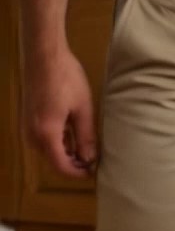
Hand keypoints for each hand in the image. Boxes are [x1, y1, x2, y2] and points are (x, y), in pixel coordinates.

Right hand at [23, 47, 96, 178]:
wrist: (43, 57)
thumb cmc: (66, 79)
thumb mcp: (83, 109)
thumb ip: (86, 136)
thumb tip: (90, 158)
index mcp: (46, 135)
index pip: (60, 166)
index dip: (77, 173)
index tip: (92, 172)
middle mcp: (32, 135)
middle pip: (52, 160)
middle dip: (71, 163)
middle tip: (92, 159)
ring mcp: (26, 127)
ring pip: (46, 150)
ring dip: (64, 152)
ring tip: (85, 146)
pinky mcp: (26, 119)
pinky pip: (41, 139)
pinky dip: (56, 141)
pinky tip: (70, 133)